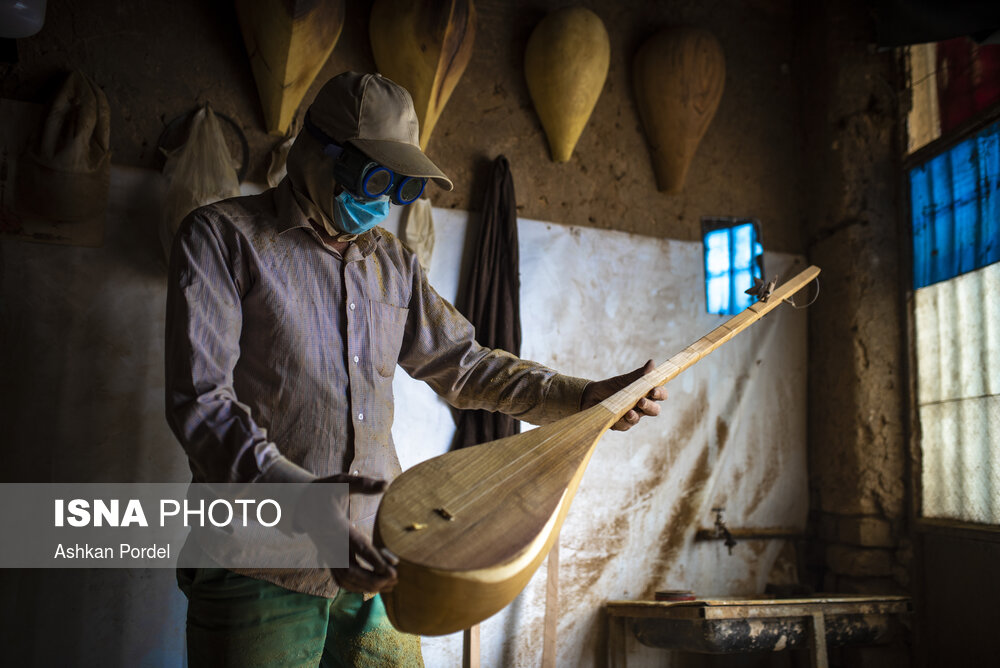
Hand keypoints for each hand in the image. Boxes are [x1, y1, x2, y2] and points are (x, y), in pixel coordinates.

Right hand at [295, 474, 398, 592]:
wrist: (300, 503)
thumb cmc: (324, 491)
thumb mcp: (341, 482)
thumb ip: (363, 484)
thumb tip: (386, 484)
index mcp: (335, 526)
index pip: (356, 546)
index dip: (373, 559)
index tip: (391, 568)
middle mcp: (330, 543)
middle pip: (350, 570)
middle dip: (372, 579)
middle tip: (395, 577)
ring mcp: (328, 553)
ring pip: (345, 579)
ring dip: (367, 586)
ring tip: (391, 584)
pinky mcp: (328, 559)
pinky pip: (341, 580)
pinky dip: (358, 587)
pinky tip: (376, 586)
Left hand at [580, 359, 666, 430]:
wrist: (591, 395)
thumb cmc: (611, 387)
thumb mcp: (624, 380)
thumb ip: (639, 374)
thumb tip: (652, 363)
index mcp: (645, 394)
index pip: (660, 395)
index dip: (660, 393)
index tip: (654, 390)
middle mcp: (641, 407)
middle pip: (654, 410)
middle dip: (650, 407)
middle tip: (641, 401)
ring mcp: (632, 416)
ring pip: (638, 419)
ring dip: (635, 416)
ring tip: (629, 412)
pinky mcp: (620, 424)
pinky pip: (624, 425)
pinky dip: (622, 421)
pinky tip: (619, 417)